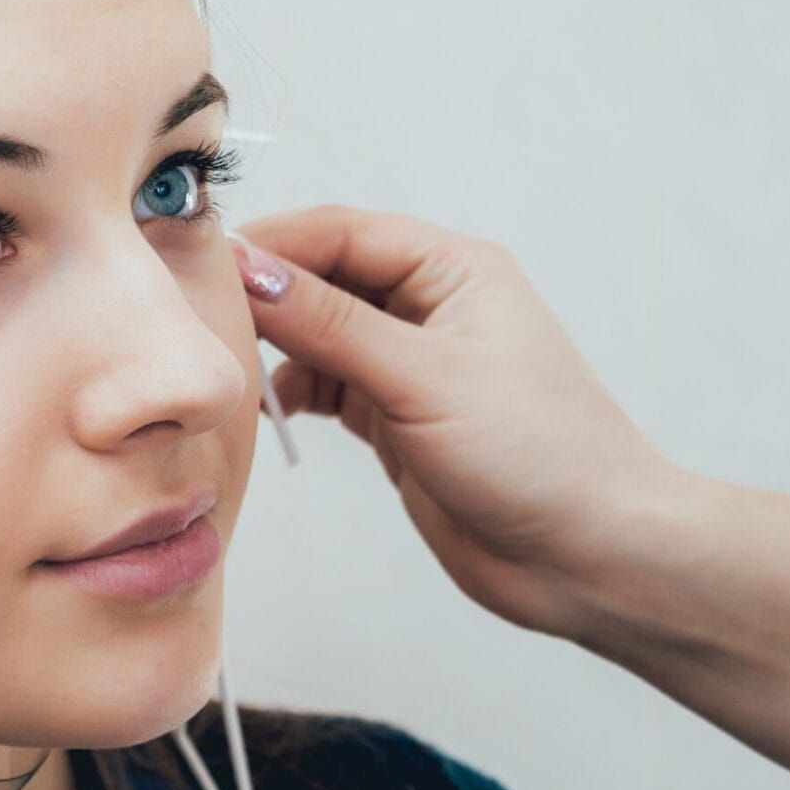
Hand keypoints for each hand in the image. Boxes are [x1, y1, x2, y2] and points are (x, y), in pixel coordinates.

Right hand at [230, 206, 679, 639]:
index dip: (272, 244)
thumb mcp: (425, 378)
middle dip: (264, 293)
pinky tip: (267, 409)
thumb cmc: (542, 455)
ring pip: (318, 332)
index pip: (341, 232)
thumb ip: (331, 324)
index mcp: (453, 269)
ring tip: (226, 371)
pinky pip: (326, 385)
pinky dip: (293, 392)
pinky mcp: (397, 419)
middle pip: (323, 276)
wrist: (592, 557)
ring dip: (274, 347)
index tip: (203, 269)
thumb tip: (250, 270)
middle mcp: (431, 306)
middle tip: (197, 320)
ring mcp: (412, 364)